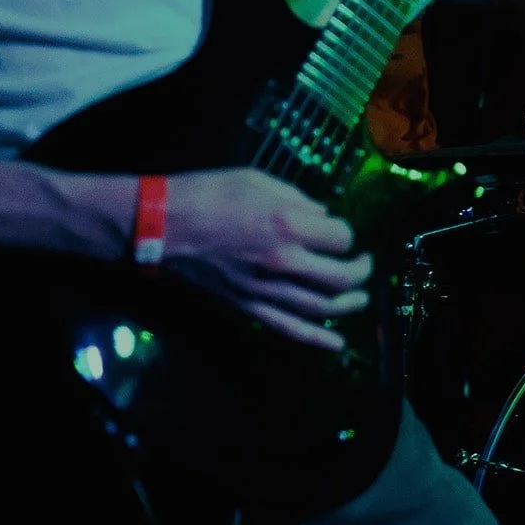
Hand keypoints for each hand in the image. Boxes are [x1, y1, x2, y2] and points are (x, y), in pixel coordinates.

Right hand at [158, 169, 371, 350]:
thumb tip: (321, 215)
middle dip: (360, 271)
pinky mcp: (248, 306)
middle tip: (363, 263)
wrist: (161, 225)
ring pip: (322, 307)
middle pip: (341, 277)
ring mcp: (265, 288)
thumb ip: (298, 199)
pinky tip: (338, 345)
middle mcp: (282, 261)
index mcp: (287, 224)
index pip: (341, 237)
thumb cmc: (208, 194)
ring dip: (349, 304)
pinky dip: (316, 340)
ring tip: (360, 296)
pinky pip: (288, 328)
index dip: (345, 233)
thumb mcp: (258, 180)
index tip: (337, 229)